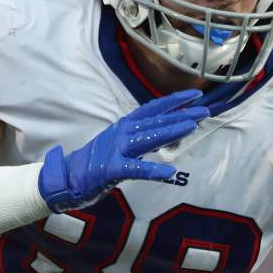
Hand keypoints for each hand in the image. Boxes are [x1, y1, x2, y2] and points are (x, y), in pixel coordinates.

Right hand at [38, 90, 207, 212]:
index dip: (175, 101)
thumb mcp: (123, 145)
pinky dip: (153, 170)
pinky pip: (136, 169)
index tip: (196, 95)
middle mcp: (122, 132)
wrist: (67, 177)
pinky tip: (170, 172)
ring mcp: (116, 149)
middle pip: (156, 121)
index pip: (154, 109)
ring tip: (193, 127)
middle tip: (205, 110)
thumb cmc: (97, 162)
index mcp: (125, 125)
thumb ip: (146, 139)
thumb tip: (173, 136)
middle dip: (182, 115)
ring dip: (171, 132)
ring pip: (149, 138)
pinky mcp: (111, 169)